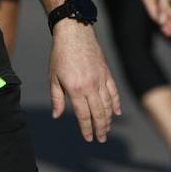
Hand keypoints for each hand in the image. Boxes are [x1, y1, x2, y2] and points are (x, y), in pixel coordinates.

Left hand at [48, 20, 120, 142]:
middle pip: (99, 113)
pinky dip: (116, 103)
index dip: (87, 128)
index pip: (84, 115)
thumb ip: (56, 98)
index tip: (89, 138)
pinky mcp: (106, 73)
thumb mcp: (53, 77)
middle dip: (100, 128)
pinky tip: (116, 112)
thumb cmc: (60, 55)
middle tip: (101, 138)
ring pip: (108, 104)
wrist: (74, 33)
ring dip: (109, 119)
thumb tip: (57, 115)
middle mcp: (90, 86)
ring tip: (107, 129)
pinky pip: (113, 91)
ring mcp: (100, 79)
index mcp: (76, 89)